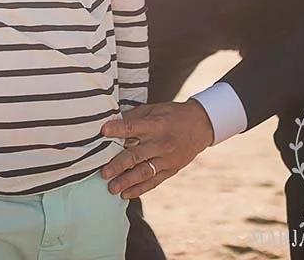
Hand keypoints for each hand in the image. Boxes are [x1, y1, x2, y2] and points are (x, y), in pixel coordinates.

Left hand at [100, 101, 214, 198]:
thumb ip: (133, 117)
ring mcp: (167, 159)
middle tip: (103, 173)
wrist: (201, 126)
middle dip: (119, 165)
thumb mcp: (153, 109)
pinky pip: (154, 182)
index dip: (117, 129)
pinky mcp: (171, 170)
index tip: (102, 131)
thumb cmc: (172, 115)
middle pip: (137, 155)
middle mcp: (162, 143)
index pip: (133, 127)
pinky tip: (126, 194)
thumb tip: (110, 124)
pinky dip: (140, 189)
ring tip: (111, 188)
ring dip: (127, 181)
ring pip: (144, 172)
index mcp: (156, 125)